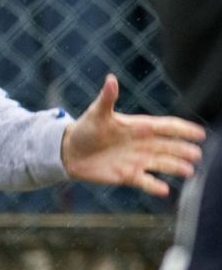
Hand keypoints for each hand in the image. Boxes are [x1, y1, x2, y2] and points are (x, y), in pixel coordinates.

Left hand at [60, 74, 205, 196]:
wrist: (70, 151)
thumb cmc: (85, 129)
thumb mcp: (96, 113)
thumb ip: (107, 98)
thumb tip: (111, 79)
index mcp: (138, 127)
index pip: (165, 127)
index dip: (183, 129)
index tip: (200, 133)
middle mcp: (142, 144)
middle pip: (169, 147)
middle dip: (183, 150)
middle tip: (198, 154)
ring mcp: (137, 160)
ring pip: (162, 164)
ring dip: (175, 167)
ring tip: (189, 171)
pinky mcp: (128, 176)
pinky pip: (146, 182)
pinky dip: (155, 186)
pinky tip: (165, 190)